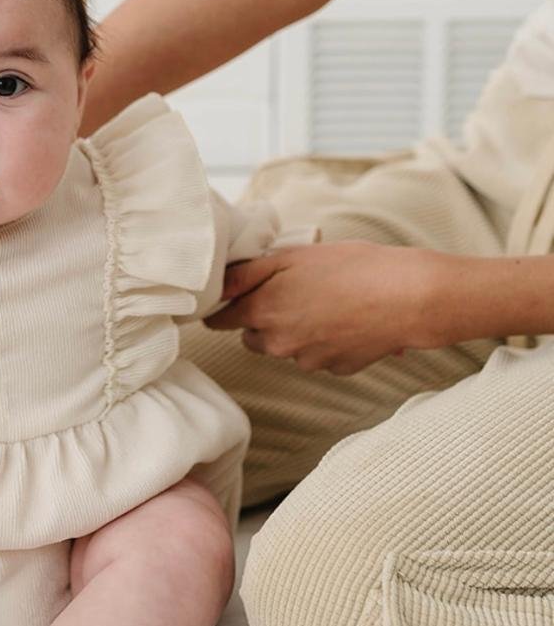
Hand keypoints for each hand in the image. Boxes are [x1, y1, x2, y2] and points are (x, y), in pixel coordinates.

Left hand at [203, 240, 443, 375]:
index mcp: (264, 311)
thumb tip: (217, 286)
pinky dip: (325, 341)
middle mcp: (280, 343)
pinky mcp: (335, 369)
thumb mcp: (293, 256)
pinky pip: (318, 356)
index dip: (223, 307)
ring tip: (326, 302)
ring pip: (287, 346)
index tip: (229, 299)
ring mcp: (308, 361)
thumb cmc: (353, 267)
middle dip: (263, 317)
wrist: (408, 297)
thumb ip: (248, 272)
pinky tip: (346, 319)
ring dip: (296, 330)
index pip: (220, 320)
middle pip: (253, 336)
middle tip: (291, 291)